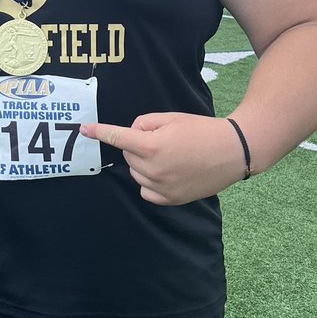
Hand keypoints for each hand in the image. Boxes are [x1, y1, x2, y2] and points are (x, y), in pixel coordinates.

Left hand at [80, 112, 247, 205]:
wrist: (232, 151)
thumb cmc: (201, 130)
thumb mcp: (170, 118)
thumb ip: (143, 123)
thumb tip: (131, 134)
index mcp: (152, 146)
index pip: (118, 138)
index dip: (99, 132)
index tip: (84, 129)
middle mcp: (153, 169)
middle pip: (128, 154)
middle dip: (137, 144)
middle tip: (163, 139)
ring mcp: (161, 187)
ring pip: (136, 171)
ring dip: (144, 162)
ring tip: (171, 155)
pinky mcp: (170, 199)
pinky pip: (145, 189)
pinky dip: (150, 180)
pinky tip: (167, 171)